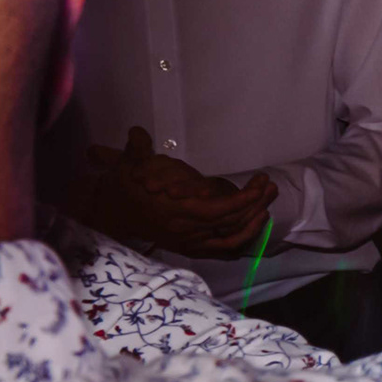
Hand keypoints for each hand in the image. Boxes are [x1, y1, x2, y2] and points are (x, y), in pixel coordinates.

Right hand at [70, 127, 278, 256]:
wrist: (110, 215)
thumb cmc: (123, 188)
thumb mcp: (125, 166)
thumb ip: (136, 150)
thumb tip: (137, 132)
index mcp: (173, 211)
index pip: (217, 210)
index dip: (242, 200)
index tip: (259, 185)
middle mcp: (185, 231)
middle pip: (230, 222)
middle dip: (255, 204)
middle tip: (271, 186)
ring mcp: (189, 242)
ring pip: (231, 237)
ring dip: (254, 220)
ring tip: (268, 201)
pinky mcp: (191, 248)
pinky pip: (224, 248)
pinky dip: (243, 238)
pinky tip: (257, 224)